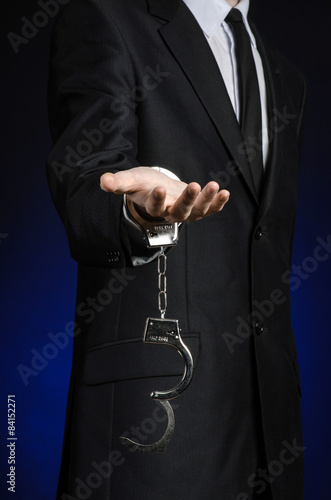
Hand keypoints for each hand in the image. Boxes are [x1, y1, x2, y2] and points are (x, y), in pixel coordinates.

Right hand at [100, 166, 229, 222]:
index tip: (158, 188)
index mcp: (153, 206)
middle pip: (180, 211)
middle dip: (188, 200)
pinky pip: (209, 209)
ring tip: (214, 185)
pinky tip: (225, 193)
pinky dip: (217, 203)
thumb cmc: (143, 184)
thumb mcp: (130, 180)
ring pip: (197, 211)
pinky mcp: (197, 208)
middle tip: (194, 185)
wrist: (158, 188)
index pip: (154, 206)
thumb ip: (118, 182)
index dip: (156, 199)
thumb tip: (103, 182)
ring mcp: (186, 211)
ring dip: (207, 200)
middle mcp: (170, 212)